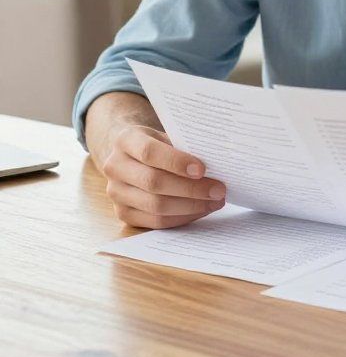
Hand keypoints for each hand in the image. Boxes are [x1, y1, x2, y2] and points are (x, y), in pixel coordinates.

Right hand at [100, 125, 225, 228]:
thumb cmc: (158, 142)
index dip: (176, 162)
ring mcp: (116, 193)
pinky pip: (155, 222)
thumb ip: (184, 146)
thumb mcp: (167, 135)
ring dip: (191, 206)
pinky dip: (182, 218)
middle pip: (154, 183)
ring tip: (216, 202)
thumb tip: (217, 163)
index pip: (149, 152)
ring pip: (155, 206)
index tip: (202, 170)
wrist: (131, 155)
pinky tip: (201, 210)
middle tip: (219, 190)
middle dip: (191, 189)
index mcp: (125, 140)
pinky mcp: (123, 214)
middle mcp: (115, 167)